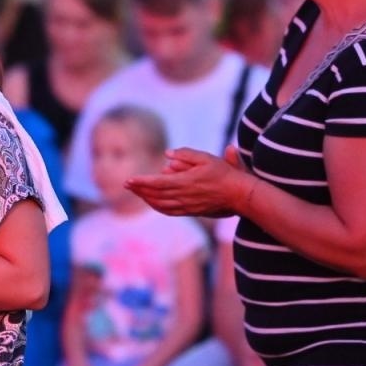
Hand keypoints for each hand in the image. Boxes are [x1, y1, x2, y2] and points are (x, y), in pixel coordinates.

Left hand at [125, 147, 249, 217]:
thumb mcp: (206, 158)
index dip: (141, 182)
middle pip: (155, 195)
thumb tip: (167, 154)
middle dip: (139, 190)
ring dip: (146, 199)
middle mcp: (183, 196)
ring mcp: (187, 206)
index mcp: (185, 182)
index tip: (129, 180)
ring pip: (160, 205)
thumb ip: (186, 155)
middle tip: (127, 184)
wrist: (239, 195)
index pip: (157, 183)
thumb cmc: (224, 173)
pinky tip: (152, 202)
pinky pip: (169, 211)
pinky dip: (157, 206)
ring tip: (136, 192)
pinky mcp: (191, 211)